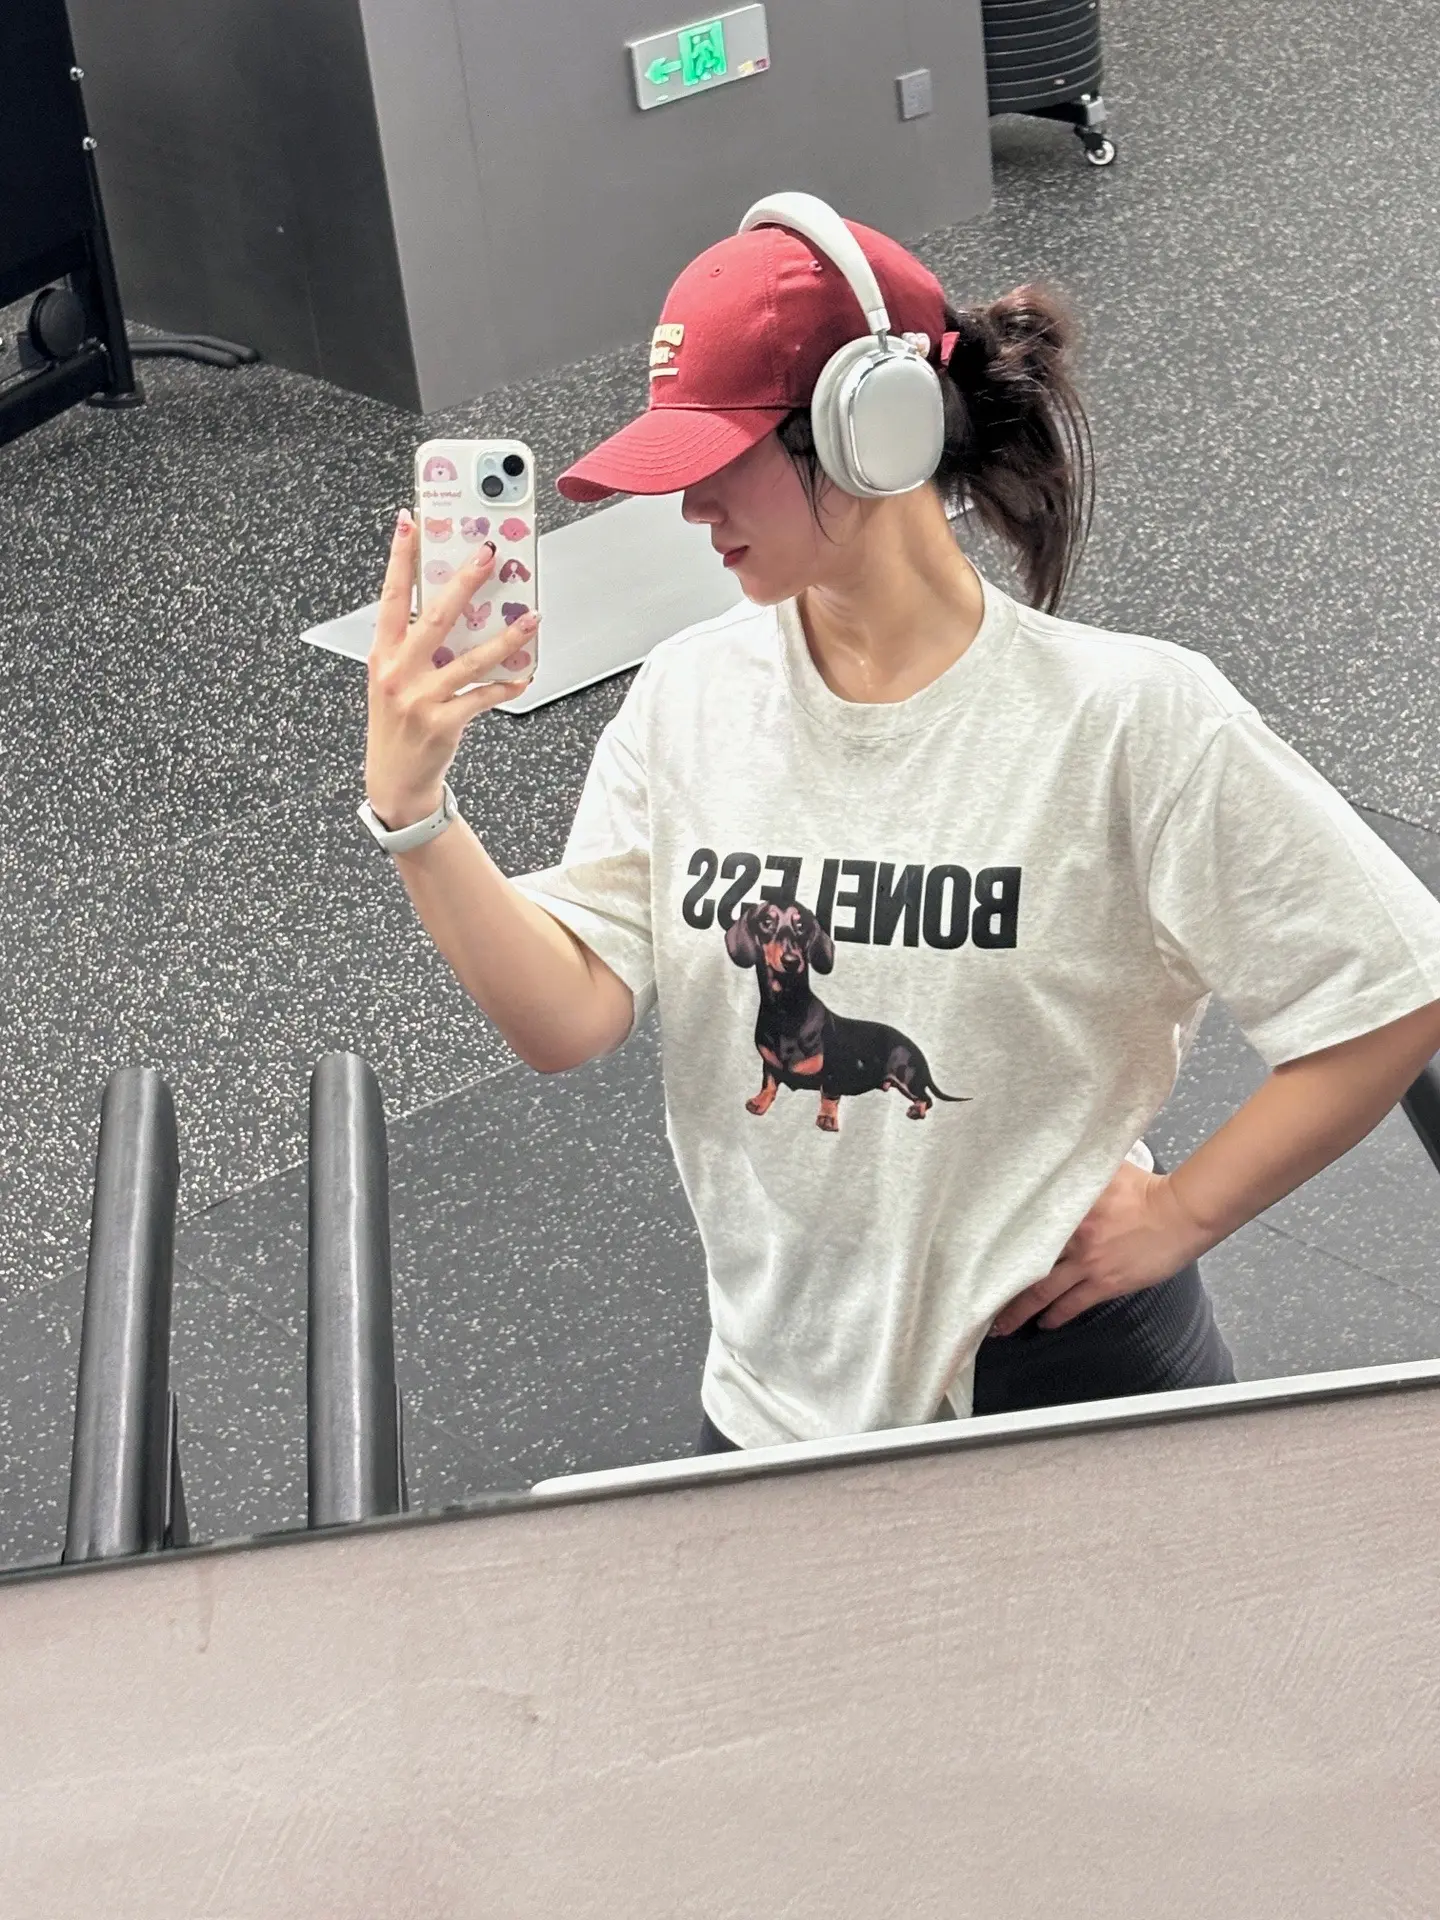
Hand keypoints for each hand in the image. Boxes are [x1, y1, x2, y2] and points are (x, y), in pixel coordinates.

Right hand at [364, 510, 538, 822]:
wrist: (395, 781)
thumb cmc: (398, 725)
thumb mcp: (393, 680)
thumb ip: (414, 647)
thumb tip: (455, 610)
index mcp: (383, 655)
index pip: (391, 597)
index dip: (400, 558)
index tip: (409, 522)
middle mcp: (398, 672)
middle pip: (434, 617)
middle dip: (464, 582)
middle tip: (488, 554)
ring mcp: (420, 699)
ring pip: (469, 658)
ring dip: (505, 637)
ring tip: (530, 618)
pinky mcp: (443, 723)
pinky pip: (483, 697)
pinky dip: (506, 685)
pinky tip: (524, 676)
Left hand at [988, 1161, 1211, 1335]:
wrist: (1180, 1213)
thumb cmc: (1146, 1188)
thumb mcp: (1106, 1171)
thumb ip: (1077, 1171)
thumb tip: (1055, 1161)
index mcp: (1067, 1206)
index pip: (1022, 1228)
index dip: (998, 1245)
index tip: (977, 1255)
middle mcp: (1071, 1237)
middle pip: (1025, 1265)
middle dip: (1002, 1287)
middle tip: (981, 1302)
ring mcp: (1088, 1262)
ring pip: (1043, 1291)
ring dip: (1021, 1311)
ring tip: (1003, 1324)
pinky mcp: (1106, 1282)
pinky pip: (1073, 1304)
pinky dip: (1056, 1315)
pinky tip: (1045, 1322)